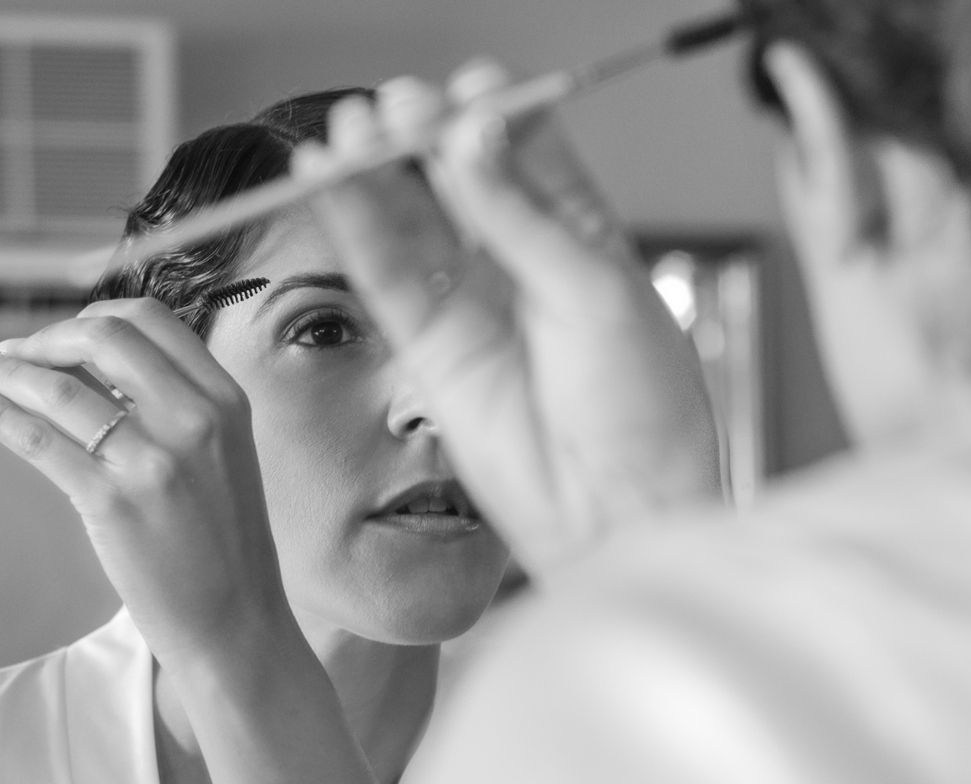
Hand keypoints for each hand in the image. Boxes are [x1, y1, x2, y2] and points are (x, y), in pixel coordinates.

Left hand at [0, 297, 290, 666]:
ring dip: (7, 370)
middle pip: (104, 338)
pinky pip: (38, 440)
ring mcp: (154, 461)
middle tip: (15, 355)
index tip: (61, 339)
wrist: (238, 622)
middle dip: (46, 337)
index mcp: (226, 401)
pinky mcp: (112, 503)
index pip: (151, 322)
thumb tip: (94, 368)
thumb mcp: (224, 456)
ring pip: (61, 388)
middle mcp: (195, 421)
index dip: (92, 318)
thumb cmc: (224, 545)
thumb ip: (177, 407)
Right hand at [300, 62, 722, 575]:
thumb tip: (474, 135)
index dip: (494, 112)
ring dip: (377, 170)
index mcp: (582, 235)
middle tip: (403, 106)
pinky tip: (328, 179)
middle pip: (457, 175)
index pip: (526, 149)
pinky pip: (384, 273)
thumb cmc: (643, 408)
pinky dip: (353, 225)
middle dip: (426, 133)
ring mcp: (472, 301)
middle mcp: (521, 262)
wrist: (620, 508)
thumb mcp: (595, 292)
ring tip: (352, 129)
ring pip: (410, 218)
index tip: (475, 87)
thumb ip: (523, 216)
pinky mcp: (430, 346)